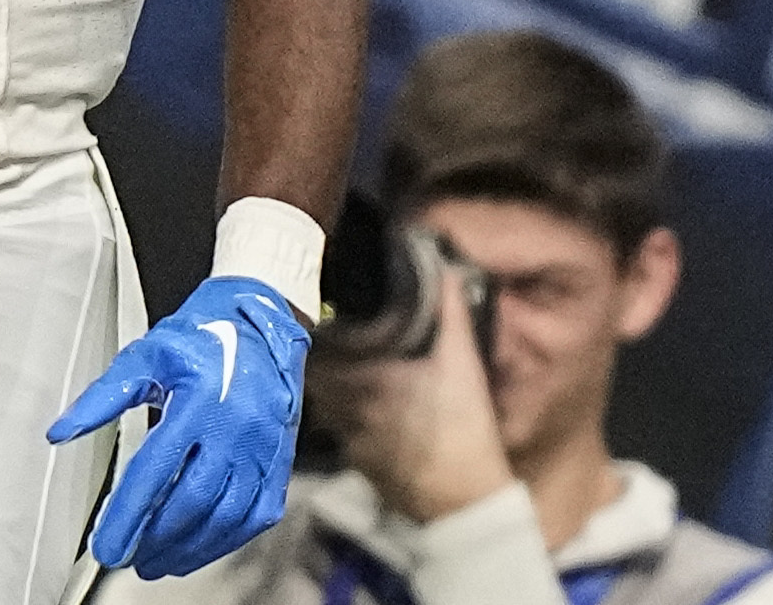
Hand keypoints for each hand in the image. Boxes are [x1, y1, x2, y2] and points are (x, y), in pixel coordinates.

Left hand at [49, 275, 309, 578]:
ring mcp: (263, 451)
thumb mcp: (144, 356)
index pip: (155, 471)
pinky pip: (256, 516)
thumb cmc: (200, 337)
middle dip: (155, 538)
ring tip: (155, 562)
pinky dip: (225, 541)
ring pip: (226, 517)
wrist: (262, 321)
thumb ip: (100, 398)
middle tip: (126, 559)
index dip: (128, 515)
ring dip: (189, 548)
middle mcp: (235, 431)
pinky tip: (198, 549)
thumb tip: (58, 433)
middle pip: (191, 502)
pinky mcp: (280, 463)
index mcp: (198, 402)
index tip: (106, 546)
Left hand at [307, 268, 510, 523]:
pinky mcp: (355, 457)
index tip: (312, 302)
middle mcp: (339, 406)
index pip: (309, 341)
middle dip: (317, 345)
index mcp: (355, 378)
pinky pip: (338, 420)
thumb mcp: (463, 366)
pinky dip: (345, 405)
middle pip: (309, 366)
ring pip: (321, 393)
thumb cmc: (462, 436)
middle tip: (328, 324)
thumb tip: (441, 267)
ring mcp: (344, 434)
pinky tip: (366, 397)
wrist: (466, 505)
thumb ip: (449, 314)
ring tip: (346, 357)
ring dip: (330, 376)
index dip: (306, 318)